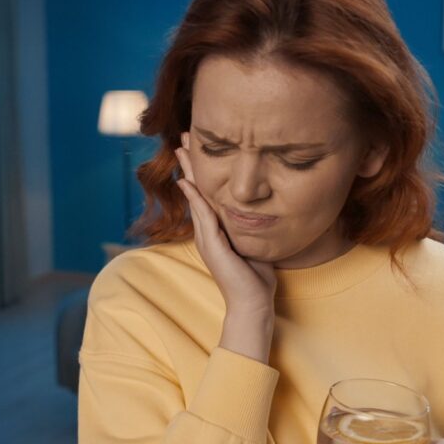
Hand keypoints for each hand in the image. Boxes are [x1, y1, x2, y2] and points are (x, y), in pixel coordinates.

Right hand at [174, 140, 276, 313]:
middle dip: (189, 164)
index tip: (198, 149)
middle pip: (195, 190)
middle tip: (183, 139)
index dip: (201, 171)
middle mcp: (207, 232)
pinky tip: (188, 182)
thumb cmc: (257, 279)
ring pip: (195, 198)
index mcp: (217, 231)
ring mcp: (207, 239)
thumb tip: (261, 212)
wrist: (253, 304)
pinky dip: (195, 197)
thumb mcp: (253, 245)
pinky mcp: (212, 246)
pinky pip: (203, 215)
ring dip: (188, 172)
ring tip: (181, 150)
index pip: (206, 194)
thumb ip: (250, 228)